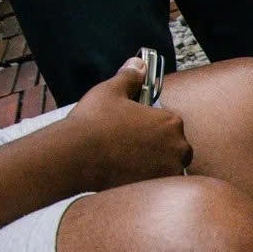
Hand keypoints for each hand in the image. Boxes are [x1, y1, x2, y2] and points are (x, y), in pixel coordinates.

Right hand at [63, 58, 192, 189]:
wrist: (75, 156)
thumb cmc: (93, 123)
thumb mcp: (110, 91)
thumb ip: (130, 77)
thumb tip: (138, 64)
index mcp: (171, 122)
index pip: (170, 123)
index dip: (151, 125)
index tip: (135, 129)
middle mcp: (177, 147)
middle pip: (174, 147)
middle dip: (158, 146)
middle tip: (130, 146)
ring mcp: (169, 169)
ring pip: (168, 166)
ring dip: (154, 164)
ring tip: (127, 160)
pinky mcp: (157, 187)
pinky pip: (158, 182)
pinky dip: (147, 178)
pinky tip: (127, 174)